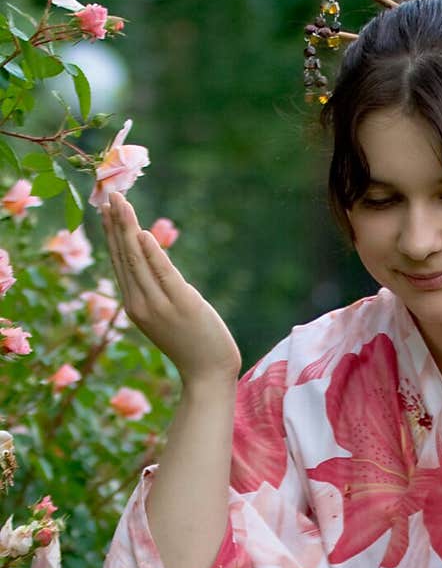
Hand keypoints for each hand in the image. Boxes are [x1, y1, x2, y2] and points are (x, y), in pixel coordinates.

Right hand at [100, 191, 240, 386]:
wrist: (208, 373)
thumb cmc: (191, 345)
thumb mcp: (166, 316)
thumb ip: (156, 291)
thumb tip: (153, 260)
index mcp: (135, 306)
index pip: (119, 263)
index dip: (112, 234)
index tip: (106, 209)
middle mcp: (141, 304)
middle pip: (124, 256)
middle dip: (116, 224)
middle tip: (109, 194)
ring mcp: (160, 305)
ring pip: (138, 260)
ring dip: (128, 229)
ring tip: (120, 202)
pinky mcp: (182, 304)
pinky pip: (163, 275)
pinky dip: (152, 254)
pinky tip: (143, 233)